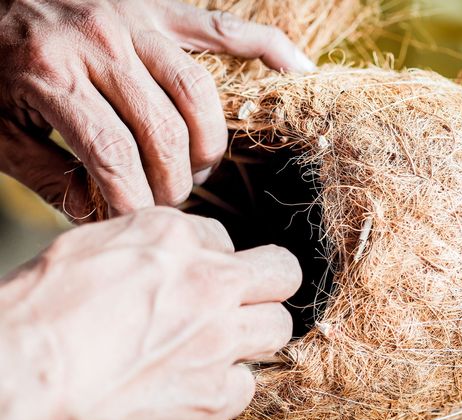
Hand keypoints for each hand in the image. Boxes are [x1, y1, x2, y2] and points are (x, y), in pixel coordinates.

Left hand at [0, 0, 314, 217]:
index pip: (114, 157)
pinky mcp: (162, 9)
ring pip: (198, 94)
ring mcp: (137, 21)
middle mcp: (101, 43)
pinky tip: (298, 71)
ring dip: (207, 145)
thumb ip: (49, 177)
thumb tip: (99, 213)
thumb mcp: (0, 131)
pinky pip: (225, 30)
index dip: (134, 200)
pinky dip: (267, 49)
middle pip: (162, 132)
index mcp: (53, 75)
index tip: (139, 222)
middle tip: (169, 201)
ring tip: (198, 168)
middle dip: (173, 181)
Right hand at [0, 207, 301, 419]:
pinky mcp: (213, 395)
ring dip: (255, 334)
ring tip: (221, 346)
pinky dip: (226, 385)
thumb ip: (142, 249)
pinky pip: (246, 383)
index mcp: (172, 237)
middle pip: (280, 271)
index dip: (215, 261)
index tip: (204, 280)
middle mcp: (206, 281)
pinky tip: (193, 387)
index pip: (226, 239)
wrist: (14, 387)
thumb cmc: (34, 318)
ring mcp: (217, 338)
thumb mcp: (86, 252)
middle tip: (245, 301)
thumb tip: (166, 258)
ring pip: (277, 326)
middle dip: (267, 284)